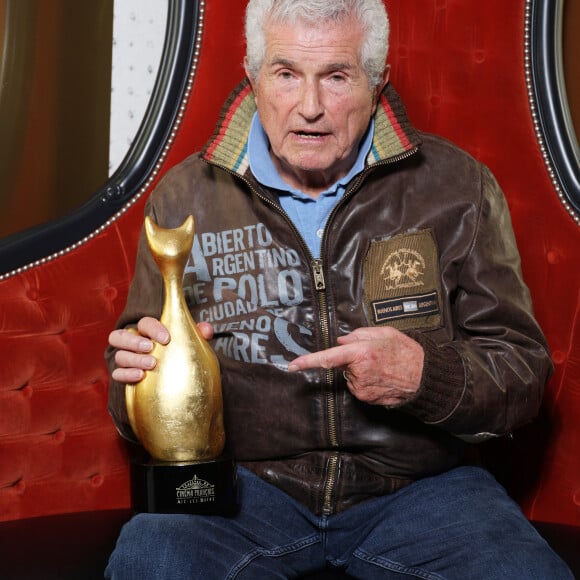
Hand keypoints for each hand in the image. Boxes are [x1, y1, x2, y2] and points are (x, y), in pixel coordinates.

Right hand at [109, 316, 213, 383]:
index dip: (153, 329)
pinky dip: (126, 374)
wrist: (178, 380)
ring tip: (151, 364)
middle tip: (150, 348)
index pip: (144, 323)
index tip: (166, 338)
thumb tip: (206, 329)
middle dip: (133, 341)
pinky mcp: (125, 376)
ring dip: (134, 359)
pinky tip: (140, 376)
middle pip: (119, 336)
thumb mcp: (193, 344)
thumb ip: (199, 334)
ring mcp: (128, 359)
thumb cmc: (182, 354)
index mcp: (149, 332)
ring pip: (119, 355)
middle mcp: (134, 343)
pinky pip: (118, 374)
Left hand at [288, 327, 423, 406]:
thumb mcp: (384, 333)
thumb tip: (341, 341)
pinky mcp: (366, 398)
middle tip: (374, 356)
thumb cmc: (406, 352)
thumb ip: (359, 334)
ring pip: (350, 376)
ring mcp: (362, 388)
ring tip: (381, 367)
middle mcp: (359, 372)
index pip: (328, 357)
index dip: (308, 361)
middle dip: (351, 359)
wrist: (424, 378)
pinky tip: (381, 377)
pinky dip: (365, 381)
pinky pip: (357, 386)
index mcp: (362, 352)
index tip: (292, 365)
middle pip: (342, 364)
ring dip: (359, 371)